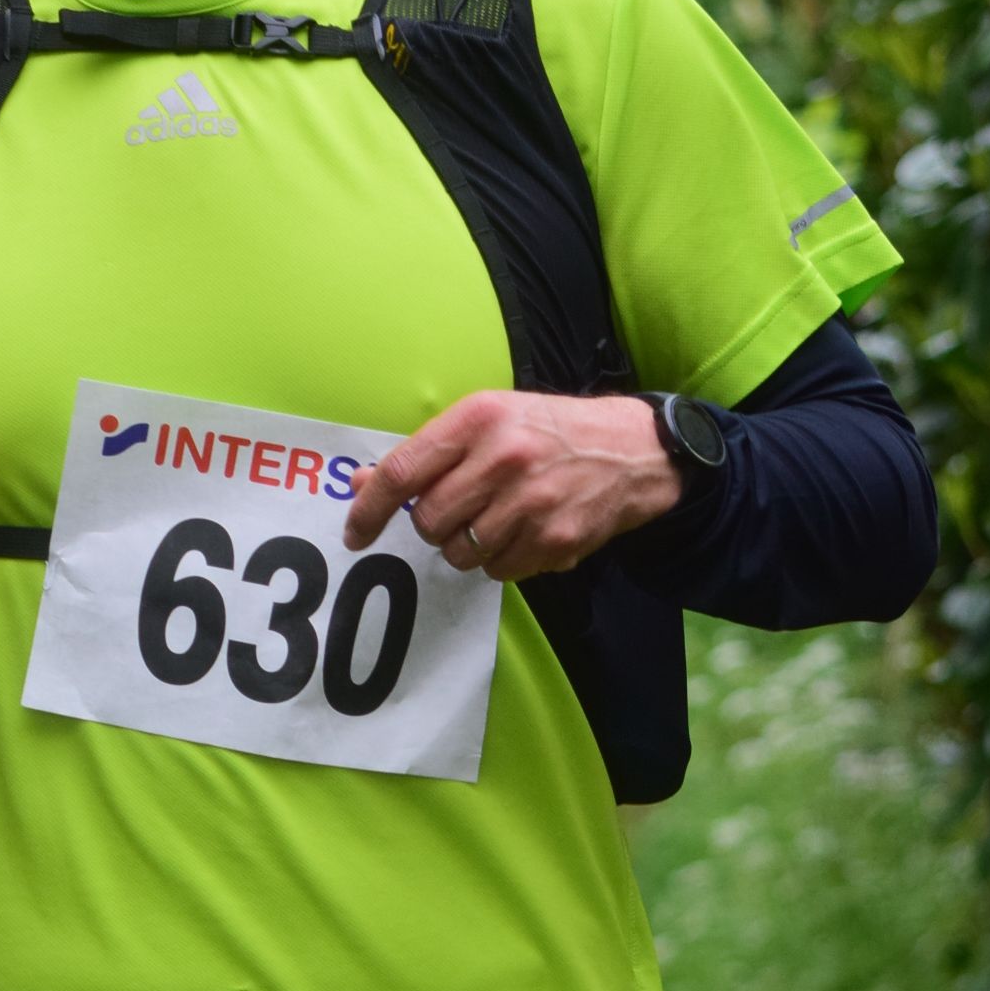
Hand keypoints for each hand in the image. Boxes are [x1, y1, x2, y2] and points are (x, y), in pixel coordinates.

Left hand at [341, 390, 685, 580]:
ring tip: (497, 518)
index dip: (369, 509)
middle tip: (460, 509)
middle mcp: (504, 459)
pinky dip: (501, 560)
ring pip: (459, 553)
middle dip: (433, 524)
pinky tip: (524, 532)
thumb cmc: (549, 432)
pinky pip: (498, 571)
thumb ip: (428, 453)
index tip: (355, 534)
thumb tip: (362, 484)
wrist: (634, 450)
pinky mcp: (555, 539)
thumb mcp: (489, 420)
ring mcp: (531, 503)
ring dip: (466, 545)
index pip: (403, 472)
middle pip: (428, 521)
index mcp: (479, 419)